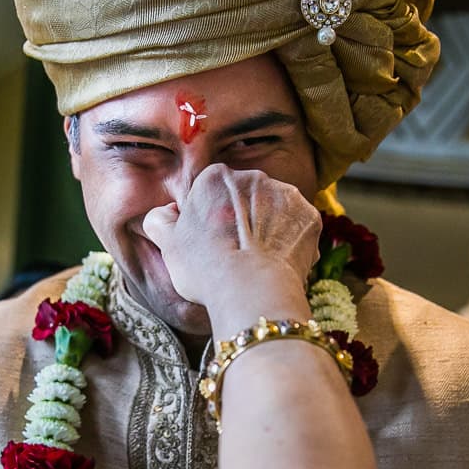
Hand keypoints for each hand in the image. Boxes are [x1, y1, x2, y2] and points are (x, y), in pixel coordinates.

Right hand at [141, 165, 320, 332]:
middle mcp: (254, 177)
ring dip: (267, 229)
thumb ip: (159, 221)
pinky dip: (290, 242)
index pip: (211, 191)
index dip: (209, 218)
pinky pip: (297, 226)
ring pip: (273, 210)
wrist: (252, 291)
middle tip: (234, 254)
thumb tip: (164, 214)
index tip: (211, 242)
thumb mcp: (168, 245)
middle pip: (244, 197)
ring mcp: (286, 195)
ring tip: (258, 262)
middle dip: (240, 220)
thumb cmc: (205, 268)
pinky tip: (277, 264)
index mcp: (215, 177)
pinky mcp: (309, 217)